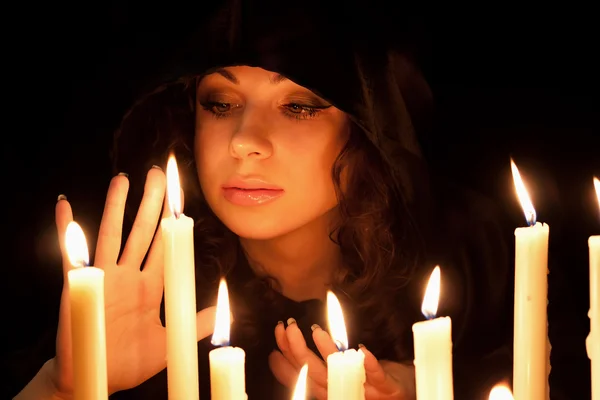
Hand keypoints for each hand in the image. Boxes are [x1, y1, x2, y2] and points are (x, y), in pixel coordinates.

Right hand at [50, 168, 215, 395]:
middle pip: (142, 231)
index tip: (179, 197)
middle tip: (158, 173)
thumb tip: (227, 309)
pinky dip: (67, 230)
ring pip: (113, 235)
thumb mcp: (171, 341)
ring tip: (123, 179)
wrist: (97, 379)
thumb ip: (197, 322)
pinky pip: (72, 255)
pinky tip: (65, 205)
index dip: (171, 222)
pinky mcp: (78, 288)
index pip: (164, 246)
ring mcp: (104, 280)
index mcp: (150, 286)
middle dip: (150, 203)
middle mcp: (128, 276)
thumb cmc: (131, 361)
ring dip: (116, 207)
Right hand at [268, 319, 412, 399]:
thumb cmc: (366, 378)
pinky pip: (377, 377)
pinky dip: (369, 363)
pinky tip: (361, 348)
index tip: (277, 333)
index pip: (300, 375)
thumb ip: (314, 361)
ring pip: (340, 374)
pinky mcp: (387, 389)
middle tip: (289, 326)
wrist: (404, 393)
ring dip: (327, 352)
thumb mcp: (335, 370)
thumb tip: (282, 348)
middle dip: (298, 351)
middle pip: (315, 374)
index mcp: (328, 390)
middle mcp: (341, 392)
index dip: (285, 357)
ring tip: (316, 331)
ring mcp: (364, 391)